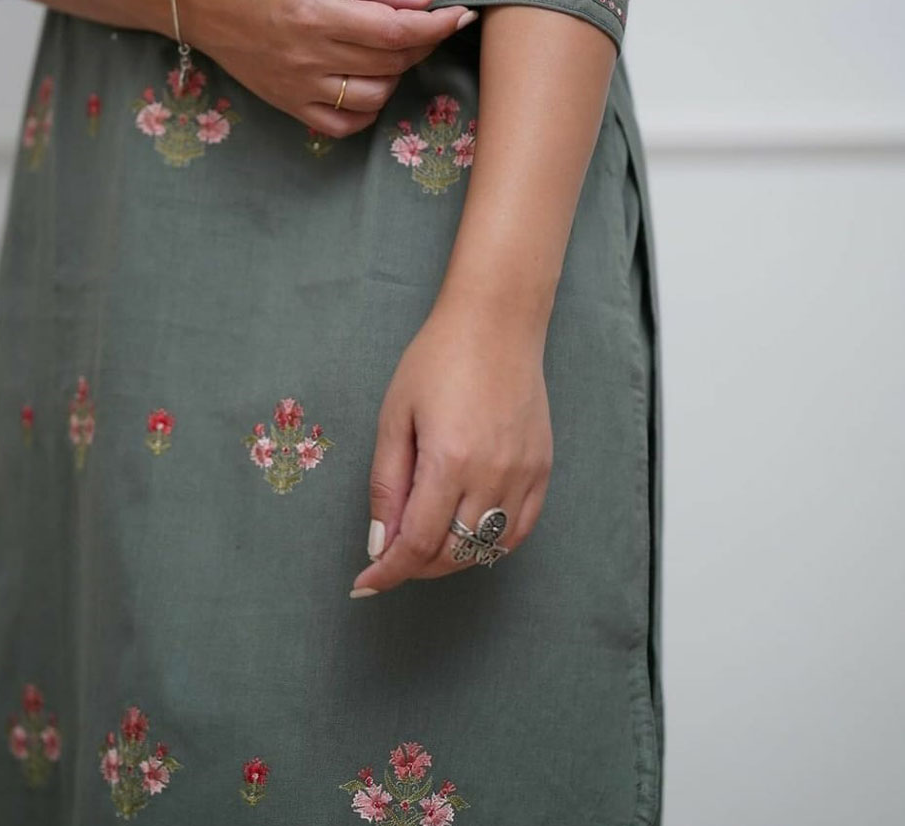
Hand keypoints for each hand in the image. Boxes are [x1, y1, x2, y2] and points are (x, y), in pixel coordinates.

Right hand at [169, 0, 475, 136]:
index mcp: (315, 14)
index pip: (395, 32)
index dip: (436, 26)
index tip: (461, 13)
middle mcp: (308, 58)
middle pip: (391, 63)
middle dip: (422, 42)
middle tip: (428, 21)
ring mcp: (297, 88)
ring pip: (374, 97)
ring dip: (397, 73)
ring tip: (392, 46)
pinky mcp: (287, 104)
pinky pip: (342, 124)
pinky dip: (367, 108)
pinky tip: (368, 81)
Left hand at [349, 299, 552, 596]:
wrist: (496, 323)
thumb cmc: (438, 359)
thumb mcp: (395, 416)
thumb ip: (387, 484)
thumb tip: (381, 544)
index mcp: (449, 461)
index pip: (416, 544)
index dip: (387, 572)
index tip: (365, 585)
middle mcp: (492, 475)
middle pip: (452, 554)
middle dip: (414, 566)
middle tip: (389, 557)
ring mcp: (523, 474)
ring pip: (486, 549)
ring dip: (450, 558)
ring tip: (424, 543)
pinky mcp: (542, 469)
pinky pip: (519, 530)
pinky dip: (491, 544)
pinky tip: (467, 534)